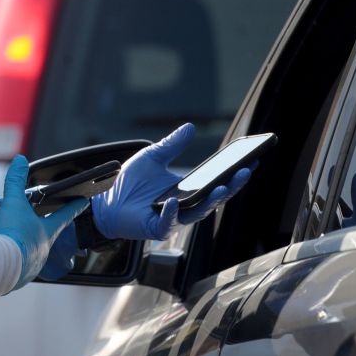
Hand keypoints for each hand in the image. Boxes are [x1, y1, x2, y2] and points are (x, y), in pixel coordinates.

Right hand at [0, 155, 88, 288]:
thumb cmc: (11, 232)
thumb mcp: (13, 203)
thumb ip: (16, 181)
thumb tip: (20, 158)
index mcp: (47, 232)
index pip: (65, 216)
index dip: (74, 207)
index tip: (85, 201)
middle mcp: (44, 250)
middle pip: (48, 237)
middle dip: (44, 230)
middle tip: (40, 222)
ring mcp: (34, 266)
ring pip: (34, 254)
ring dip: (27, 248)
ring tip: (17, 243)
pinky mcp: (20, 278)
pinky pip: (21, 268)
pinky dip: (17, 262)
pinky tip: (9, 260)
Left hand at [92, 124, 251, 241]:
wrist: (105, 202)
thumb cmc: (129, 182)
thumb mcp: (152, 158)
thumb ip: (172, 145)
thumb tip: (190, 127)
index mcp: (188, 189)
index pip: (216, 180)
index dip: (233, 172)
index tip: (250, 159)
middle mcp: (186, 205)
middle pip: (215, 197)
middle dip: (232, 185)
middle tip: (245, 171)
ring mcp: (174, 218)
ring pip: (199, 212)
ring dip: (211, 200)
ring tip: (223, 186)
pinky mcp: (158, 228)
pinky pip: (169, 222)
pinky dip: (173, 212)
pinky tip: (175, 201)